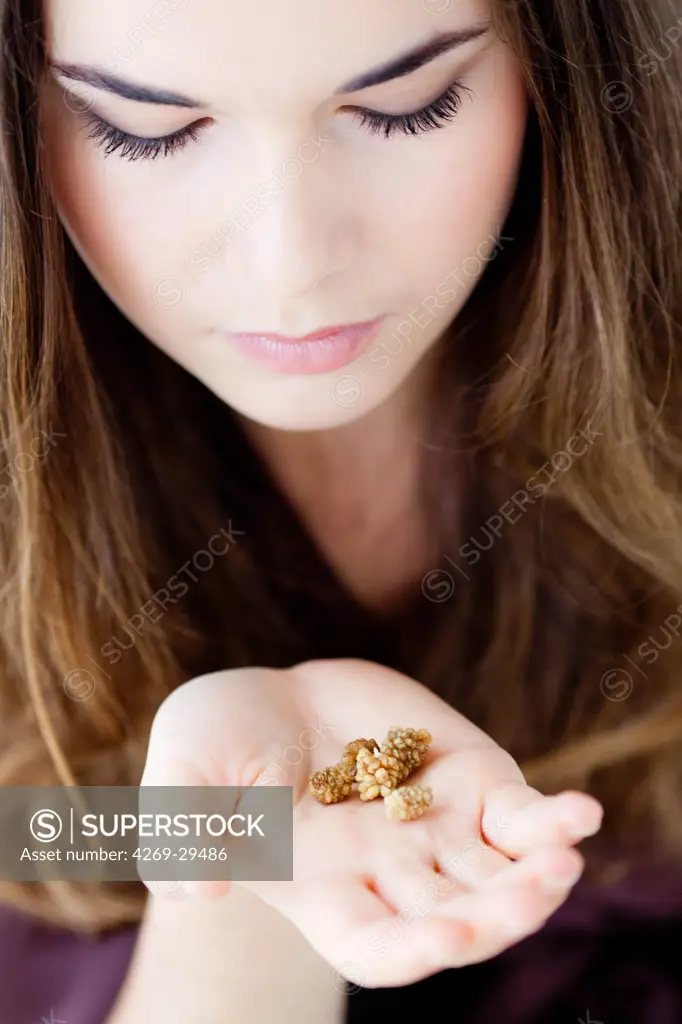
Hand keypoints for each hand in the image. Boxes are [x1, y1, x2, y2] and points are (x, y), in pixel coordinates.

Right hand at [140, 658, 602, 987]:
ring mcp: (434, 829)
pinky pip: (519, 814)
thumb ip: (186, 834)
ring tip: (563, 857)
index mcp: (324, 893)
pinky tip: (579, 815)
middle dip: (497, 914)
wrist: (266, 701)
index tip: (449, 938)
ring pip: (499, 875)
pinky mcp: (466, 780)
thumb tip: (197, 890)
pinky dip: (551, 821)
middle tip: (532, 892)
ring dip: (537, 875)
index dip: (415, 950)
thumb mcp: (184, 782)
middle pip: (457, 918)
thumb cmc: (213, 746)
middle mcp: (389, 875)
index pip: (380, 947)